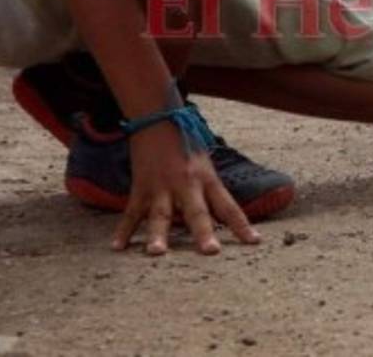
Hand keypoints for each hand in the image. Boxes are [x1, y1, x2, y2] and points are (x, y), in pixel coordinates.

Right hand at [112, 122, 259, 255]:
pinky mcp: (140, 188)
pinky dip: (124, 230)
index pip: (228, 206)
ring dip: (158, 235)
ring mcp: (161, 187)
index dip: (242, 224)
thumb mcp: (205, 163)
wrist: (158, 119)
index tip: (254, 242)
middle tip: (211, 252)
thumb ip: (209, 191)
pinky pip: (131, 213)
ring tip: (156, 253)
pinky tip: (118, 247)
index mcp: (207, 179)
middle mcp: (186, 184)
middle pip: (197, 212)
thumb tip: (220, 218)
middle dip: (203, 233)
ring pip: (161, 214)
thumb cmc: (186, 143)